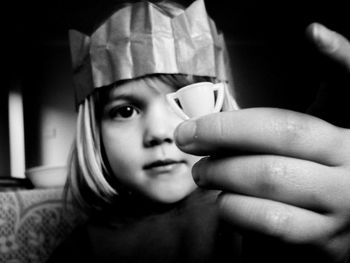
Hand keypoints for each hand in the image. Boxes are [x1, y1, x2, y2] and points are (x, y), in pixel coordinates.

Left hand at [174, 23, 349, 262]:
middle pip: (267, 173)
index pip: (280, 130)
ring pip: (267, 210)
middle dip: (218, 165)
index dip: (228, 129)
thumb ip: (339, 69)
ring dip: (224, 193)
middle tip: (194, 158)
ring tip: (205, 178)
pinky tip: (229, 204)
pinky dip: (239, 217)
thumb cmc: (346, 152)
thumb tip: (314, 30)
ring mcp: (336, 223)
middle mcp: (346, 184)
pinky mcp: (323, 250)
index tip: (189, 130)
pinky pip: (270, 237)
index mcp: (347, 142)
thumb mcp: (345, 109)